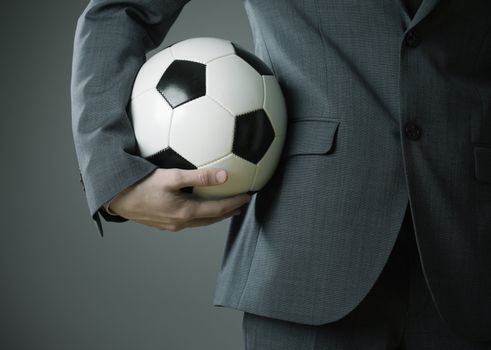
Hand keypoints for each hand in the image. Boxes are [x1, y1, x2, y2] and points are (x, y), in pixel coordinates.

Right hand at [107, 168, 251, 231]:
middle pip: (212, 219)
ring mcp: (171, 225)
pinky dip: (201, 214)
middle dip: (228, 212)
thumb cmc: (140, 185)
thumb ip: (199, 176)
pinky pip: (189, 220)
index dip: (235, 203)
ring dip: (215, 214)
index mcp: (186, 213)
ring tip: (224, 208)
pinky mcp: (163, 223)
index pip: (219, 209)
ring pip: (200, 221)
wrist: (116, 197)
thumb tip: (224, 176)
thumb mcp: (171, 176)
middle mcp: (181, 223)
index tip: (248, 196)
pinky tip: (198, 206)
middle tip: (241, 205)